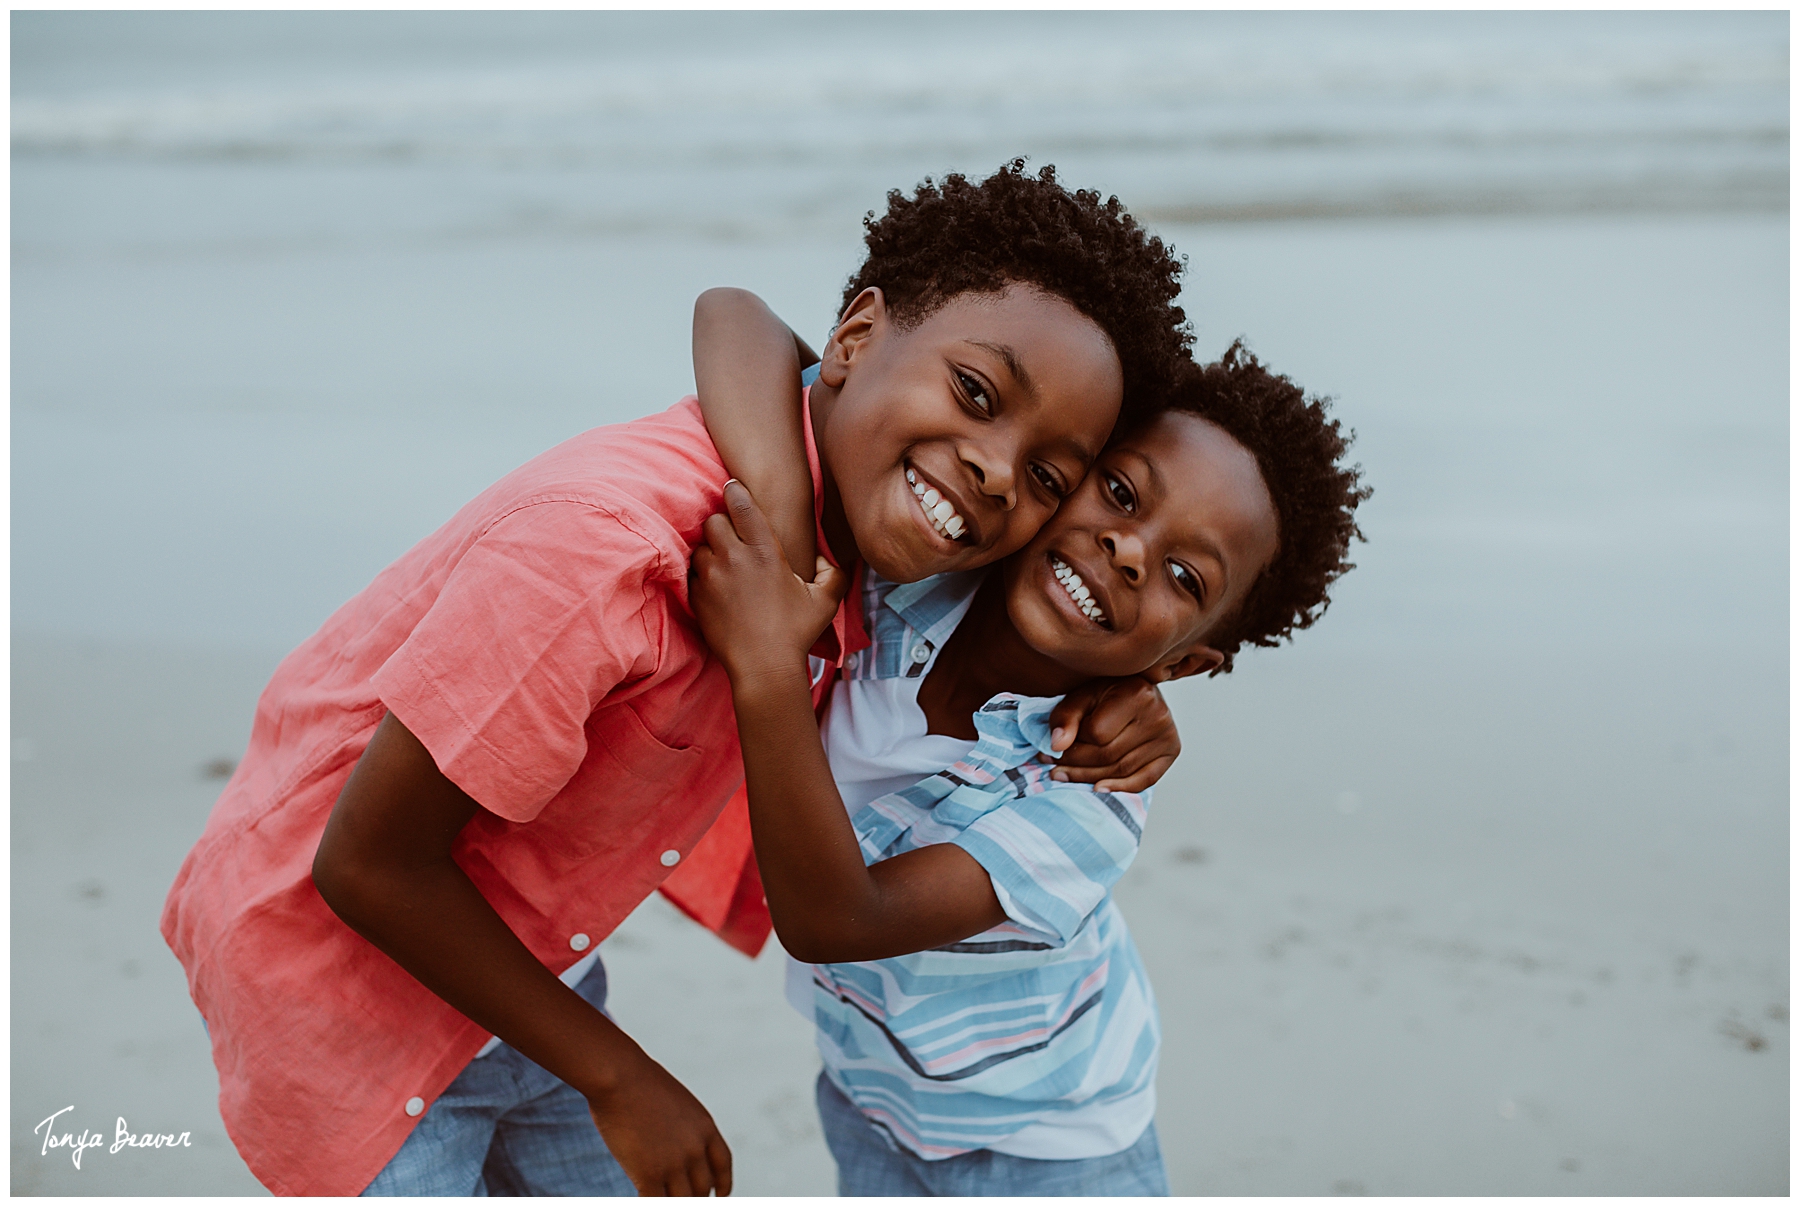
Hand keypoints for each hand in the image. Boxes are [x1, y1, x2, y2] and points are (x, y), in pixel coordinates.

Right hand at [586, 1054, 732, 1195]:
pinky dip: (652, 1203)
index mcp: (705, 1127)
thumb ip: (681, 1125)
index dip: (724, 1183)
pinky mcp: (650, 1174)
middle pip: (703, 1188)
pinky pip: (656, 1202)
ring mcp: (674, 1163)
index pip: (723, 1164)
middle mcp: (695, 1148)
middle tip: (684, 1197)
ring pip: (683, 1201)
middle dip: (695, 1197)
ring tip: (665, 1197)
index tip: (721, 1194)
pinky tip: (643, 1199)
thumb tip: (673, 1142)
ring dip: (675, 1202)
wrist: (620, 1077)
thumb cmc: (638, 1082)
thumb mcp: (674, 1100)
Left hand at [691, 479, 847, 684]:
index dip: (735, 491)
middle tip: (733, 538)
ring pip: (700, 547)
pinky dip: (703, 576)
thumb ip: (832, 571)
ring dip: (711, 551)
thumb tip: (825, 558)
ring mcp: (711, 578)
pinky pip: (693, 574)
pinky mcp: (697, 598)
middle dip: (722, 525)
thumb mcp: (826, 600)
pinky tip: (717, 587)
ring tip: (725, 565)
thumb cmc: (797, 632)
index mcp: (764, 550)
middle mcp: (733, 558)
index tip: (733, 488)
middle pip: (713, 520)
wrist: (764, 668)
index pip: (741, 504)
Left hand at [1044, 677, 1179, 793]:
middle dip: (1076, 766)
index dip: (1073, 744)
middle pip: (1109, 755)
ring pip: (1122, 770)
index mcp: (1137, 694)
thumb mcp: (1082, 695)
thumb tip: (1056, 746)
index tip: (1053, 748)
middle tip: (1052, 770)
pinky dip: (1120, 788)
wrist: (1136, 689)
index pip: (1097, 733)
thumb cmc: (1107, 692)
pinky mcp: (1172, 751)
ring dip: (1089, 779)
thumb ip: (1066, 717)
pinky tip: (1097, 789)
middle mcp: (1158, 715)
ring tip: (1064, 777)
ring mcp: (1168, 736)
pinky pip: (1145, 780)